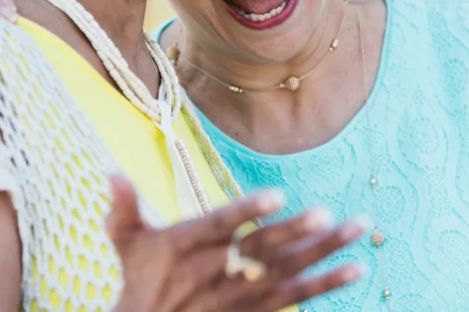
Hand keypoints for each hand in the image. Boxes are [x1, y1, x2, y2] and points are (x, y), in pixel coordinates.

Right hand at [106, 176, 365, 311]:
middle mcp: (218, 270)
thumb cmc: (141, 281)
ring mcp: (241, 294)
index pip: (221, 225)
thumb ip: (124, 206)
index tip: (276, 196)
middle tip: (329, 214)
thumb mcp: (127, 243)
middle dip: (297, 233)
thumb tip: (110, 170)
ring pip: (289, 271)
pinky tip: (356, 269)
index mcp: (188, 246)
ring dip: (326, 252)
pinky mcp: (257, 311)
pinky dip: (327, 284)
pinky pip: (298, 297)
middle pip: (263, 250)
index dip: (248, 211)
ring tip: (358, 230)